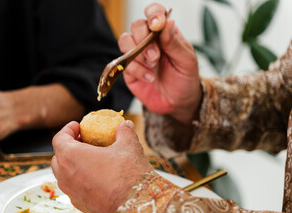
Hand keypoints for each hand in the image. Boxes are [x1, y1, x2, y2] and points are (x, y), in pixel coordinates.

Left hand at [51, 120, 152, 212]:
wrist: (136, 209)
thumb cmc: (128, 175)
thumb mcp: (128, 147)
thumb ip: (124, 132)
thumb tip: (125, 125)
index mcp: (71, 157)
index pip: (59, 139)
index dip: (67, 130)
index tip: (77, 126)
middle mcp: (65, 176)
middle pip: (58, 157)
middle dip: (68, 147)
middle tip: (84, 141)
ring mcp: (72, 193)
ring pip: (64, 175)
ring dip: (72, 165)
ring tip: (91, 159)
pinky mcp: (80, 206)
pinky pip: (74, 189)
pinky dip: (80, 180)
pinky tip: (97, 177)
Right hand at [118, 3, 201, 124]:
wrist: (178, 102)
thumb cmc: (185, 78)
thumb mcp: (186, 60)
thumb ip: (174, 42)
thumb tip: (168, 22)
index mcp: (164, 33)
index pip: (154, 13)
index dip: (153, 14)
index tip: (157, 24)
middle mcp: (148, 40)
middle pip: (136, 25)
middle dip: (144, 39)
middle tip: (156, 57)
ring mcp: (137, 55)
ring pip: (125, 40)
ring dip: (138, 54)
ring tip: (152, 67)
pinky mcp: (128, 69)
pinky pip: (123, 63)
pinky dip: (136, 69)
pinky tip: (149, 78)